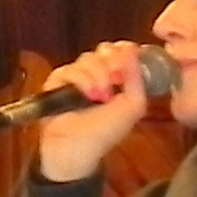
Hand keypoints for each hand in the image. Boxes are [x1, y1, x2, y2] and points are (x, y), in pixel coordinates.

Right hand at [31, 41, 158, 184]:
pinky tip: (89, 96)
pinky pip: (71, 68)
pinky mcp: (58, 80)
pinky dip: (82, 80)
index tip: (127, 64)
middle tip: (116, 79)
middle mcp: (97, 72)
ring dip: (99, 75)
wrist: (78, 149)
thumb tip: (134, 48)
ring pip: (89, 57)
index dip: (125, 51)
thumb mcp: (133, 106)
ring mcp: (77, 75)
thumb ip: (137, 78)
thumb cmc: (107, 131)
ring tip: (102, 97)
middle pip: (105, 48)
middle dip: (112, 61)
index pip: (122, 49)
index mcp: (117, 77)